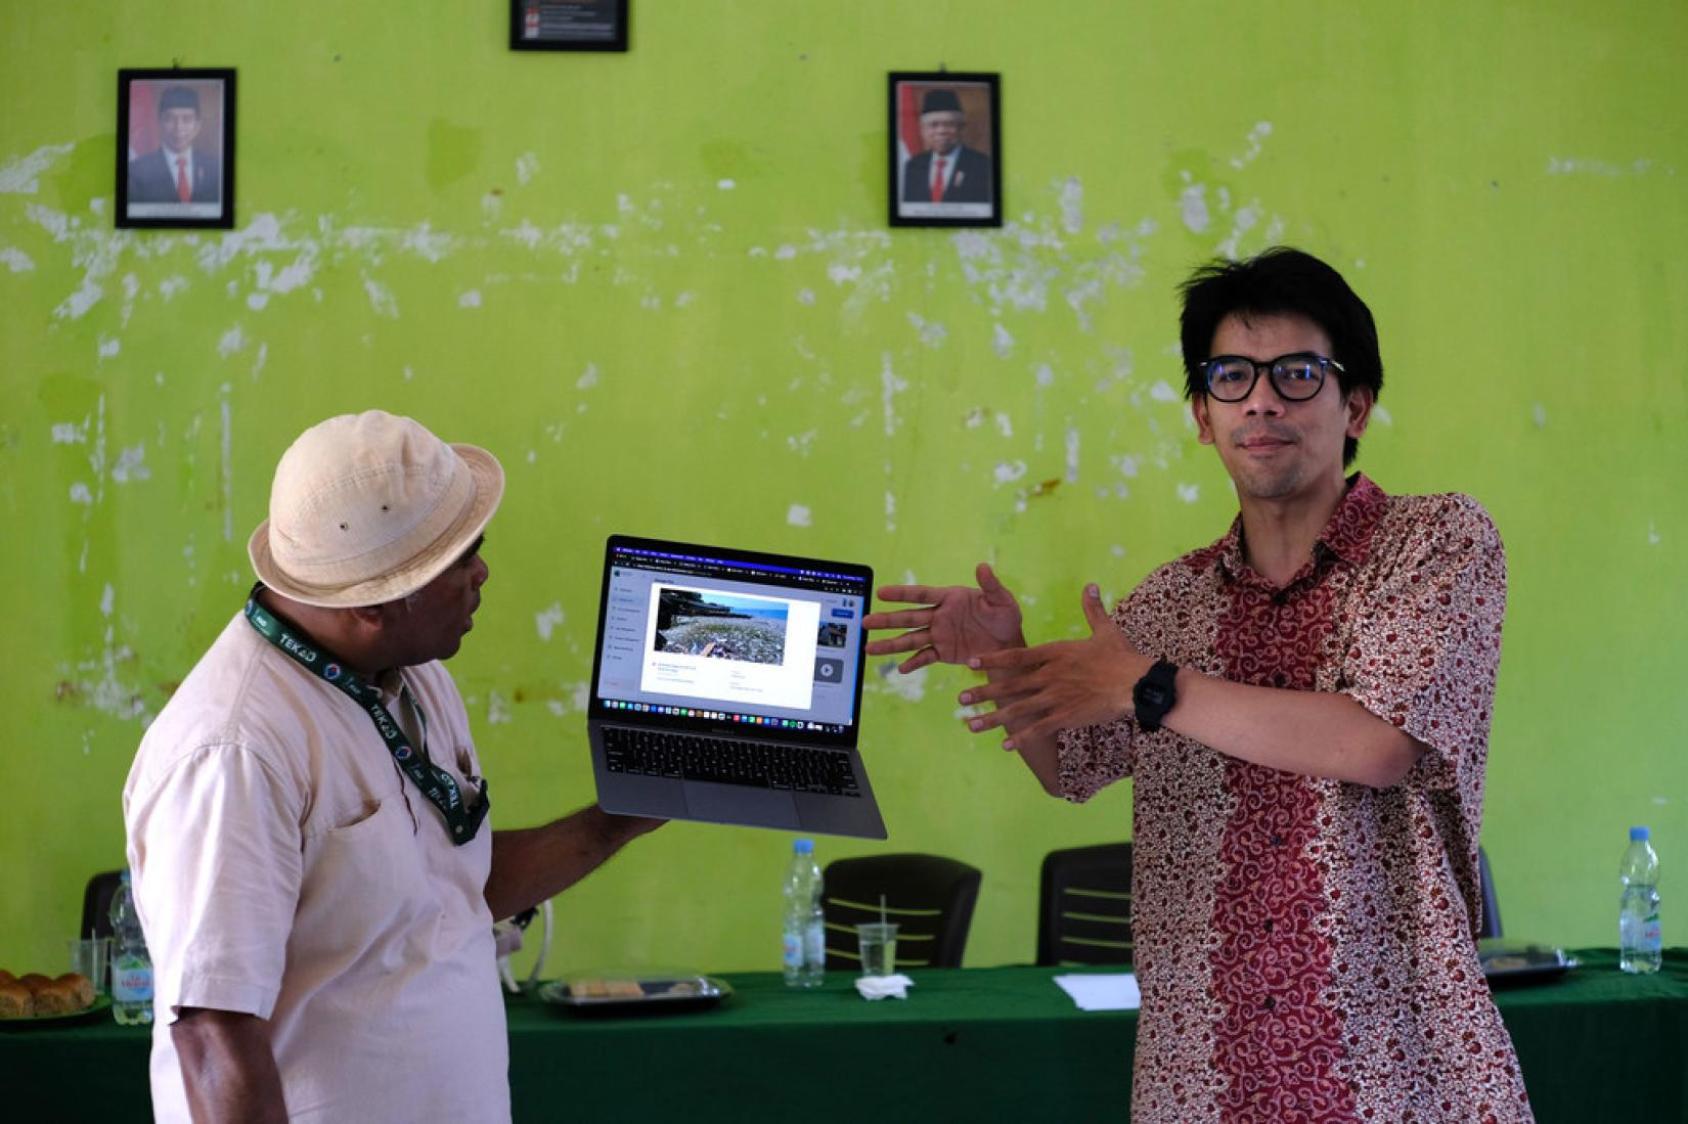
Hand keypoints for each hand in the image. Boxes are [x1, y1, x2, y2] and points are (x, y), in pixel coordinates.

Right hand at [863, 563, 1025, 672]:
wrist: (1008, 646)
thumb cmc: (1006, 617)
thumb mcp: (1003, 601)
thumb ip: (991, 585)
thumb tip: (983, 566)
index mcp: (950, 599)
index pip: (921, 595)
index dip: (901, 594)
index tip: (881, 592)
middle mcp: (939, 616)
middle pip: (908, 618)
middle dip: (886, 620)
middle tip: (864, 622)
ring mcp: (939, 635)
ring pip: (910, 639)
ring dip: (890, 644)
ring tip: (869, 649)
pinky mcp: (943, 652)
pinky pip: (925, 657)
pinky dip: (914, 663)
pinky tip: (901, 669)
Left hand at [957, 583, 1147, 747]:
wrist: (1137, 683)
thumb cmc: (1121, 656)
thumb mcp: (1105, 630)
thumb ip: (1092, 610)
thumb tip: (1089, 585)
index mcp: (1055, 654)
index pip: (1016, 656)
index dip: (991, 660)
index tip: (971, 662)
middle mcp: (1050, 675)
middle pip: (1010, 684)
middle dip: (983, 692)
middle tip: (961, 698)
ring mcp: (1056, 697)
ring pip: (1018, 709)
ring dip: (993, 718)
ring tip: (970, 724)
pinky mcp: (1066, 716)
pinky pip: (1038, 728)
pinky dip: (1021, 737)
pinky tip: (1005, 744)